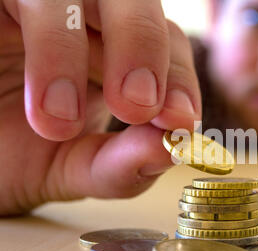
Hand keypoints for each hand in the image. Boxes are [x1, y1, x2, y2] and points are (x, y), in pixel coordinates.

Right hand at [0, 0, 200, 214]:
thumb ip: (120, 164)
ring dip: (69, 48)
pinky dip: (38, 35)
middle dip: (141, 47)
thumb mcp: (70, 165)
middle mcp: (79, 15)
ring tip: (58, 120)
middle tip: (137, 108)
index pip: (165, 41)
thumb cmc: (9, 153)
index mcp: (112, 51)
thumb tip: (171, 151)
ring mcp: (30, 0)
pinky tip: (36, 93)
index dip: (179, 76)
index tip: (180, 121)